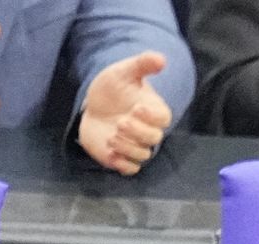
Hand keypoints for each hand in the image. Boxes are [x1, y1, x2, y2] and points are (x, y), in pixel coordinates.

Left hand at [77, 52, 172, 174]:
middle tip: (120, 122)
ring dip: (127, 147)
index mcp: (154, 111)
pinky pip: (131, 169)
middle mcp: (149, 131)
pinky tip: (110, 153)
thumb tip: (161, 59)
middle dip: (137, 132)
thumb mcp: (125, 71)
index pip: (163, 119)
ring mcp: (136, 146)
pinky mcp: (123, 158)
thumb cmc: (113, 87)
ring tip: (112, 136)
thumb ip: (143, 65)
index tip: (136, 108)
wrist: (95, 105)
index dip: (152, 117)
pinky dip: (123, 164)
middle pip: (153, 139)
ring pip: (142, 154)